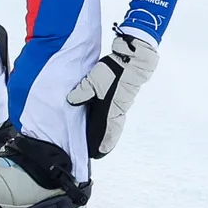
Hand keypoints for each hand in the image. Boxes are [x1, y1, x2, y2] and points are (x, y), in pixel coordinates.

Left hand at [67, 28, 158, 156]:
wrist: (135, 56)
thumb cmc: (116, 70)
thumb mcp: (94, 80)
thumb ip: (83, 91)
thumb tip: (72, 101)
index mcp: (113, 108)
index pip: (109, 131)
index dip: (105, 142)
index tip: (101, 152)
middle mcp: (119, 107)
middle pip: (113, 128)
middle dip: (107, 138)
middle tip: (101, 148)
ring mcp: (123, 100)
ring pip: (115, 119)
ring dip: (109, 127)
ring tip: (103, 135)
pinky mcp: (124, 92)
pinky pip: (116, 109)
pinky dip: (111, 115)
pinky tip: (106, 113)